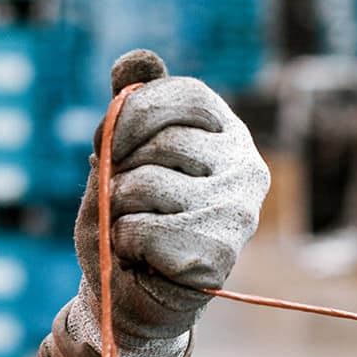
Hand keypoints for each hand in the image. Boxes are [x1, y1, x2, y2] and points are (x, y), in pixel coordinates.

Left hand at [68, 57, 268, 356]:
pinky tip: (140, 256)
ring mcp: (238, 213)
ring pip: (145, 185)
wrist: (130, 297)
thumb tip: (137, 59)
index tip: (110, 143)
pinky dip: (122, 242)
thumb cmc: (129, 217)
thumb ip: (131, 106)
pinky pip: (141, 229)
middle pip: (161, 142)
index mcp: (228, 133)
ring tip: (131, 226)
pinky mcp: (218, 255)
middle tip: (123, 199)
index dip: (135, 113)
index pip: (185, 94)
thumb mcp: (123, 154)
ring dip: (116, 208)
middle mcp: (246, 167)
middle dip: (120, 170)